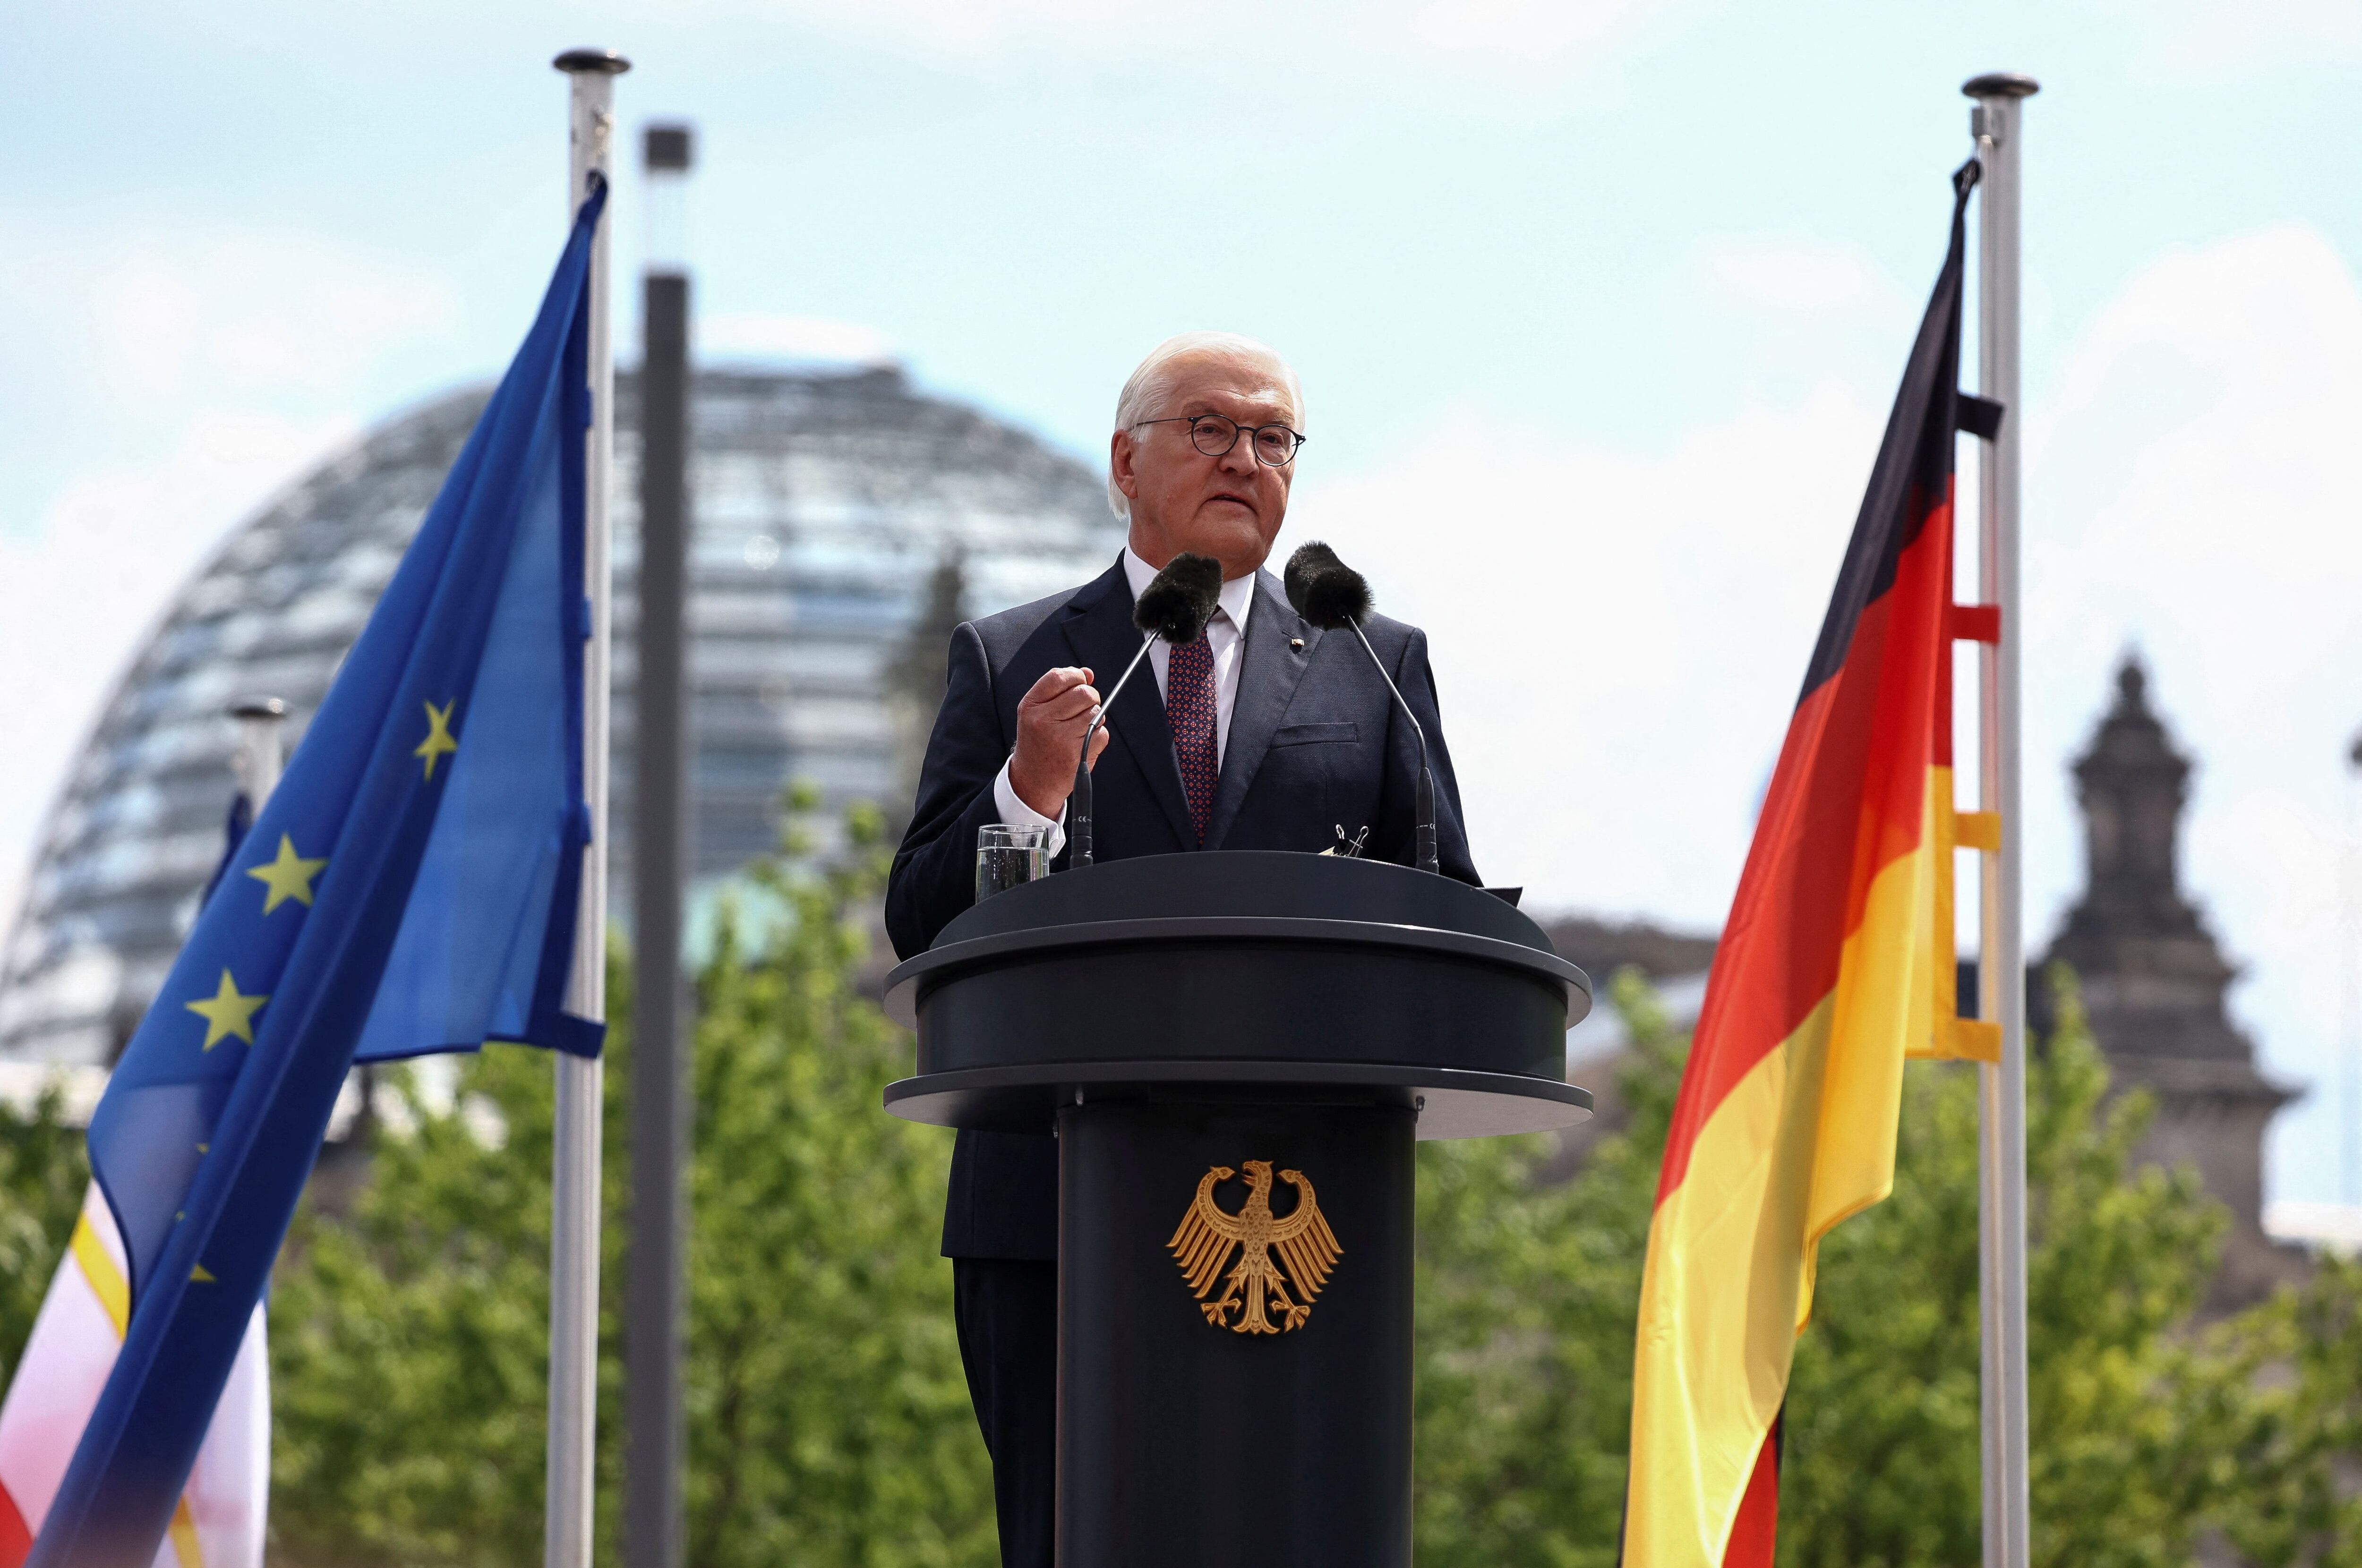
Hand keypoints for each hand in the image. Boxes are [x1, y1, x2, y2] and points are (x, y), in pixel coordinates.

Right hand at [1010, 666, 1111, 817]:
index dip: (1075, 676)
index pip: (1059, 677)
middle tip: (1083, 707)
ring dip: (1094, 717)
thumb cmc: (1038, 741)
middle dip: (1090, 697)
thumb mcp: (1038, 712)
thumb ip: (1060, 689)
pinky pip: (1102, 733)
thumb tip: (1088, 672)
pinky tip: (1083, 743)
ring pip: (1096, 712)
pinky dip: (1098, 736)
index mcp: (1030, 706)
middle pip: (1084, 693)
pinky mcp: (1079, 754)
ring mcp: (1062, 739)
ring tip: (1079, 728)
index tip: (1079, 682)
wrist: (1033, 781)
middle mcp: (1043, 721)